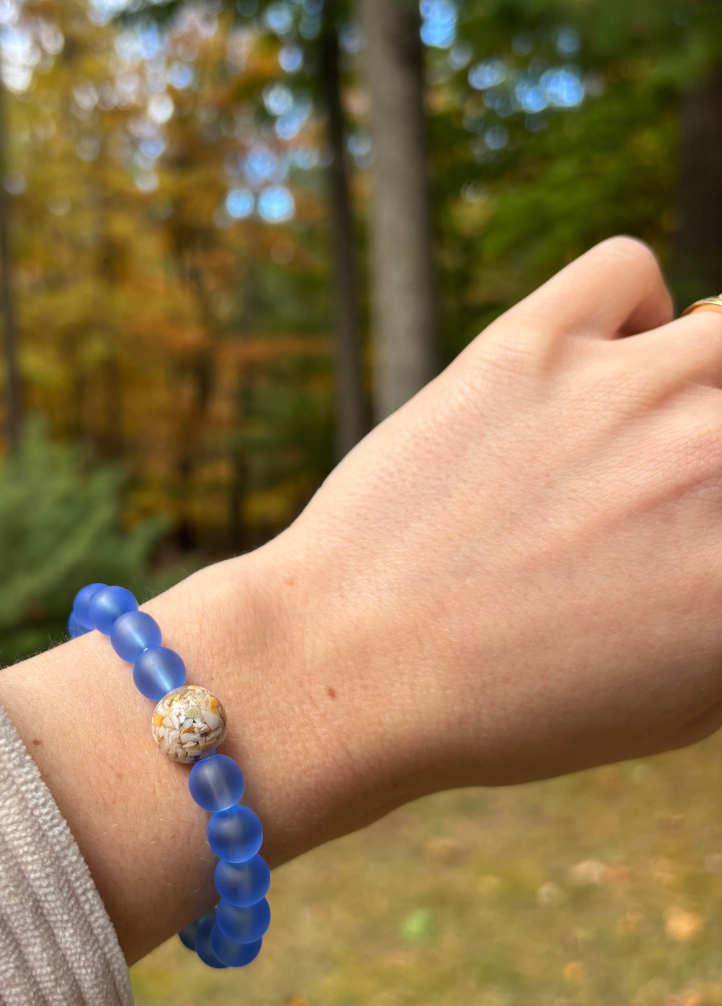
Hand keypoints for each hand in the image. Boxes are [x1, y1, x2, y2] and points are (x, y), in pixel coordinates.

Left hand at [0, 237, 721, 959]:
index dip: (714, 523)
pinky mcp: (528, 345)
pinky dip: (624, 311)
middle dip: (709, 461)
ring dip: (693, 383)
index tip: (688, 531)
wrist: (346, 666)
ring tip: (629, 437)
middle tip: (657, 496)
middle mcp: (716, 460)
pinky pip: (627, 271)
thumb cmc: (499, 707)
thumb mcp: (674, 700)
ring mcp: (624, 389)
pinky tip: (585, 370)